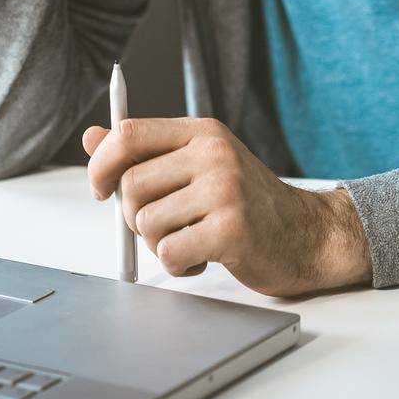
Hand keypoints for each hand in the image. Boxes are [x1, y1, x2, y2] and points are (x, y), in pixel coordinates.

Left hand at [83, 117, 371, 296]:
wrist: (306, 235)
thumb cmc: (247, 202)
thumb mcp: (199, 165)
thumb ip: (146, 152)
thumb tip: (92, 137)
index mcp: (202, 133)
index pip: (129, 134)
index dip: (102, 164)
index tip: (101, 190)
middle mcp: (214, 155)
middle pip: (131, 185)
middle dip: (134, 217)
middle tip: (162, 227)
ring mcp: (225, 191)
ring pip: (146, 222)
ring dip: (158, 244)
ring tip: (190, 241)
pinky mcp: (231, 230)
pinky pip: (169, 253)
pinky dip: (177, 265)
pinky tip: (202, 259)